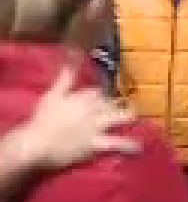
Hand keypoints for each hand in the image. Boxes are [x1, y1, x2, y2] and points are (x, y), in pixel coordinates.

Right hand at [15, 66, 137, 171]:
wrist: (35, 144)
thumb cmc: (40, 120)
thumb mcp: (51, 94)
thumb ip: (65, 77)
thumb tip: (73, 53)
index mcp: (83, 96)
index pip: (97, 92)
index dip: (99, 97)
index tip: (99, 101)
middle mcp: (94, 109)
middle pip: (111, 103)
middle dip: (115, 106)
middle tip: (117, 111)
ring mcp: (97, 126)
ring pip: (120, 118)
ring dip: (128, 118)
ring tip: (134, 120)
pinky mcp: (97, 144)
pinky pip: (118, 144)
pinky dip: (129, 146)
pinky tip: (138, 148)